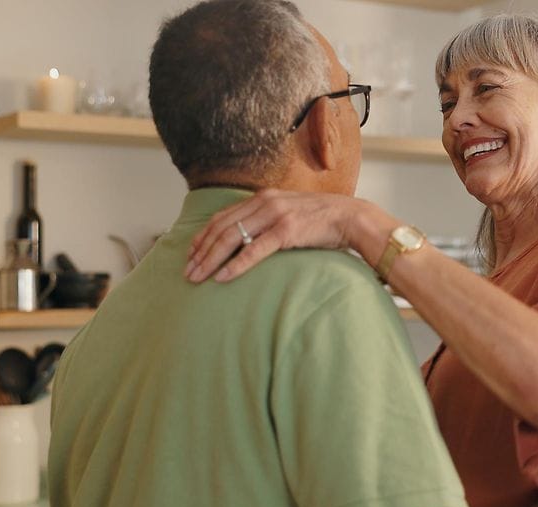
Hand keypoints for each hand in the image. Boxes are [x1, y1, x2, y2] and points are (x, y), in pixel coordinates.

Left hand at [185, 188, 365, 281]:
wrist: (350, 217)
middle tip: (187, 272)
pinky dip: (236, 265)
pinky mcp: (286, 230)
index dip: (203, 237)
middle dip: (201, 252)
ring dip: (211, 260)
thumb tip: (248, 239)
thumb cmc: (321, 220)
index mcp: (262, 197)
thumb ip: (267, 220)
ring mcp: (275, 215)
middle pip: (221, 228)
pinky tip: (223, 277)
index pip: (222, 217)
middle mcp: (264, 202)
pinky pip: (254, 250)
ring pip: (232, 238)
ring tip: (198, 277)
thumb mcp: (289, 212)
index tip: (190, 255)